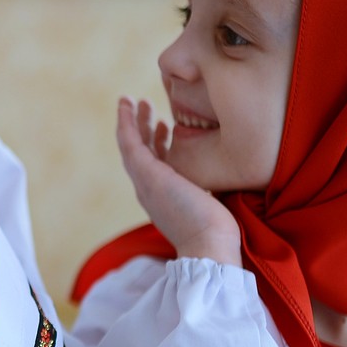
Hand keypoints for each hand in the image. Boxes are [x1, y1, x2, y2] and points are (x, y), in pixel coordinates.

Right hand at [117, 96, 241, 264]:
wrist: (207, 244)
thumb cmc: (216, 231)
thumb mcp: (210, 203)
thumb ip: (207, 187)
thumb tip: (219, 179)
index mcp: (161, 195)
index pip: (154, 162)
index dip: (155, 142)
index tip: (161, 125)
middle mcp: (148, 187)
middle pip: (140, 150)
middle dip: (141, 127)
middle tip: (143, 106)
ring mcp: (145, 181)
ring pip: (131, 144)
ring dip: (133, 121)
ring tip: (137, 101)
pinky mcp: (146, 173)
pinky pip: (129, 142)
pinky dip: (126, 122)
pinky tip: (128, 105)